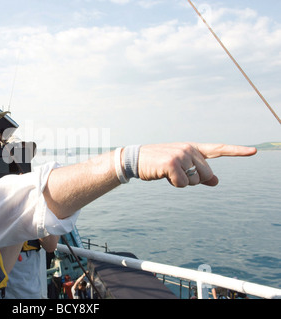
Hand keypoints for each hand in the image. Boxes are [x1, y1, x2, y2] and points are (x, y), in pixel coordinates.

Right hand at [138, 143, 256, 186]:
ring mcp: (181, 155)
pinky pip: (182, 184)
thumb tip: (216, 181)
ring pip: (195, 181)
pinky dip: (173, 184)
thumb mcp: (181, 167)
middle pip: (206, 175)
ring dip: (182, 182)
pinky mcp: (172, 163)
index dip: (237, 151)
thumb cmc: (158, 164)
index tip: (253, 151)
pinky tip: (163, 175)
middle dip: (194, 180)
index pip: (218, 149)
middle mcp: (189, 149)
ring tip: (167, 173)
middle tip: (176, 174)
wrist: (135, 160)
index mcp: (193, 148)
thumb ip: (199, 173)